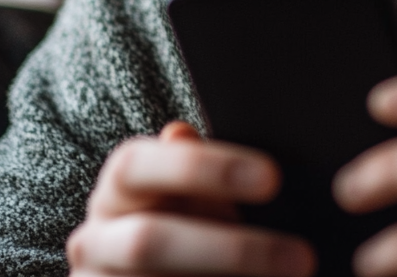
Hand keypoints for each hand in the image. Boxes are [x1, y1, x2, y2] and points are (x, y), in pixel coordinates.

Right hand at [67, 121, 314, 276]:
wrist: (158, 272)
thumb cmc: (187, 222)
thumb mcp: (195, 192)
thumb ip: (196, 169)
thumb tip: (178, 133)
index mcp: (118, 186)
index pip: (137, 165)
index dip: (203, 168)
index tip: (274, 178)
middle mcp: (94, 238)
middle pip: (149, 241)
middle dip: (231, 251)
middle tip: (302, 256)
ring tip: (293, 273)